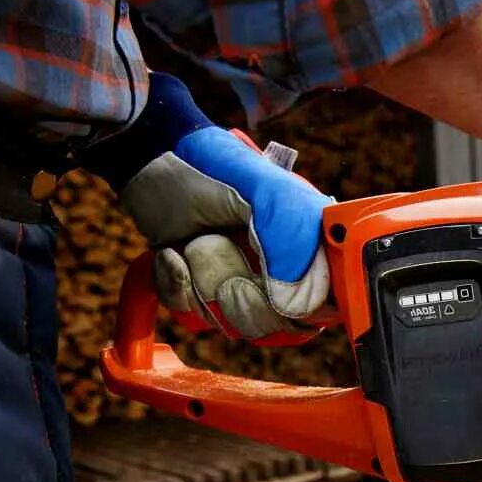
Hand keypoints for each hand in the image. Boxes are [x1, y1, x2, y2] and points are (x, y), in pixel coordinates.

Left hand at [85, 74, 332, 342]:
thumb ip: (291, 241)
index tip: (269, 282)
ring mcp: (242, 284)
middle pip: (277, 325)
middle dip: (237, 288)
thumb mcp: (263, 191)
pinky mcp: (201, 291)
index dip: (303, 307)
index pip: (330, 305)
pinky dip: (174, 284)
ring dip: (201, 280)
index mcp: (312, 249)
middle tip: (217, 242)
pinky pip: (193, 316)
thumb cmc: (211, 167)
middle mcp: (282, 273)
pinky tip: (173, 251)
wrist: (151, 156)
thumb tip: (296, 306)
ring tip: (194, 239)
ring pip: (232, 324)